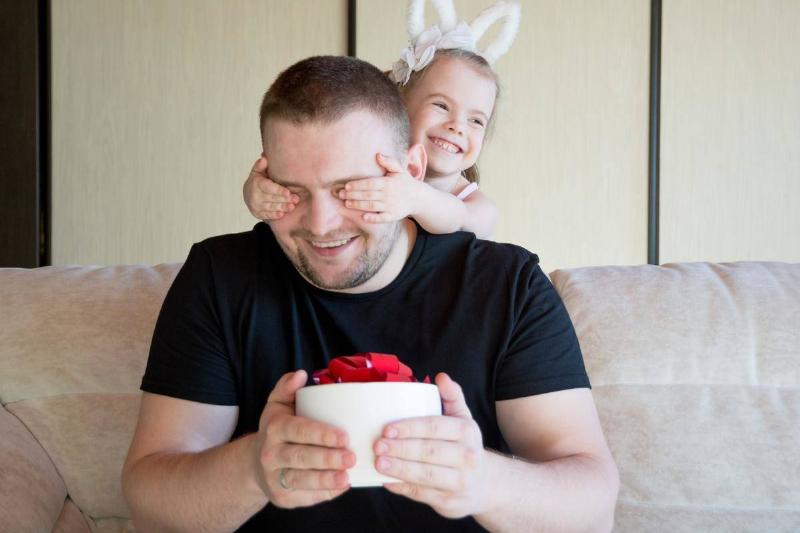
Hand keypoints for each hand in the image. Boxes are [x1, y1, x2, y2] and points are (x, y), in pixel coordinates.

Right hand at [243, 156, 298, 220]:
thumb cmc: (257, 181)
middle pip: (271, 198)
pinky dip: (275, 215)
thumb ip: (261, 166)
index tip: (288, 192)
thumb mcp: (258, 171)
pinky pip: (267, 215)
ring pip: (271, 207)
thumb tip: (264, 158)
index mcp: (256, 184)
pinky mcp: (258, 214)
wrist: (248, 195)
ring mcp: (256, 206)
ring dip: (282, 207)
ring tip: (292, 206)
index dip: (278, 190)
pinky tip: (283, 214)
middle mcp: (255, 196)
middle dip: (284, 199)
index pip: (268, 187)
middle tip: (296, 199)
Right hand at [251, 370, 354, 508]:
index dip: (321, 434)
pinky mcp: (282, 498)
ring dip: (326, 480)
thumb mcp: (277, 405)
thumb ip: (287, 388)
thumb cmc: (277, 430)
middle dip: (327, 459)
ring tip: (346, 476)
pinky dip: (324, 494)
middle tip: (351, 457)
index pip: (298, 430)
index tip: (344, 436)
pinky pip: (305, 498)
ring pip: (301, 480)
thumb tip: (300, 374)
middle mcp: (271, 454)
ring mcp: (275, 478)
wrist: (255, 464)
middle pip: (301, 457)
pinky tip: (341, 487)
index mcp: (274, 428)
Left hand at [339, 154, 425, 222]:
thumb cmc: (404, 182)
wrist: (418, 197)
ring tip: (347, 204)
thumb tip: (378, 155)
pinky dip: (373, 218)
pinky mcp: (393, 216)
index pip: (370, 183)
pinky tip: (363, 217)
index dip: (357, 185)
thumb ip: (389, 162)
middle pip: (368, 195)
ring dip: (358, 205)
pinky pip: (382, 218)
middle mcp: (389, 195)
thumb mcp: (399, 170)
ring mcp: (391, 206)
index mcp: (388, 182)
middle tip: (340, 195)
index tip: (346, 186)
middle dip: (353, 195)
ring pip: (372, 206)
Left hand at [374, 373, 489, 518]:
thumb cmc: (465, 445)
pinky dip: (403, 488)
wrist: (487, 484)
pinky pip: (422, 494)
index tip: (387, 428)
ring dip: (400, 470)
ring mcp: (459, 482)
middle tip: (377, 446)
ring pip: (426, 476)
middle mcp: (466, 457)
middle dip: (401, 449)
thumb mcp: (463, 419)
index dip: (410, 428)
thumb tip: (441, 376)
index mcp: (466, 432)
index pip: (434, 427)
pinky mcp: (449, 502)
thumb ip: (452, 396)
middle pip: (429, 452)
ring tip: (379, 463)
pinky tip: (386, 481)